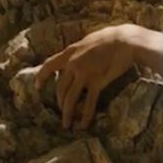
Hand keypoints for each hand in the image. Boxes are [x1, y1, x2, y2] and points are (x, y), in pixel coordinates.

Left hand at [33, 23, 162, 129]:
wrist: (125, 41)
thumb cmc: (110, 37)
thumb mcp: (87, 41)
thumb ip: (79, 51)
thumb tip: (75, 57)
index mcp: (70, 52)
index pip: (49, 65)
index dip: (41, 77)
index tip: (37, 86)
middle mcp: (73, 64)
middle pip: (61, 87)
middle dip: (59, 102)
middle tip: (61, 111)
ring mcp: (84, 74)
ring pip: (70, 98)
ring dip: (67, 113)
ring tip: (67, 125)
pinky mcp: (97, 83)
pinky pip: (88, 103)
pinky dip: (85, 116)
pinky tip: (83, 125)